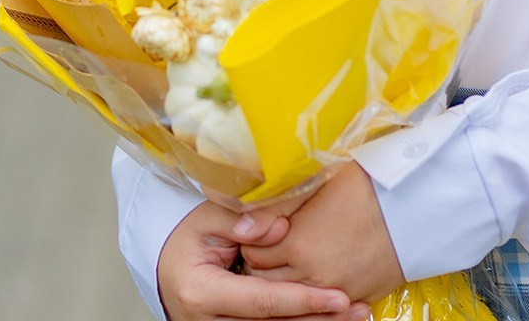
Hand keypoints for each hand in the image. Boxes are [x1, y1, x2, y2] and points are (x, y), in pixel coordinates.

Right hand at [158, 199, 356, 320]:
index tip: (339, 296)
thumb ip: (244, 219)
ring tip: (357, 314)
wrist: (169, 263)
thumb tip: (280, 228)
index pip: (261, 301)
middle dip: (318, 319)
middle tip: (359, 308)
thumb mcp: (209, 217)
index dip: (302, 300)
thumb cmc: (191, 235)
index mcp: (202, 293)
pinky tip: (328, 317)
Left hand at [236, 162, 404, 303]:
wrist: (416, 202)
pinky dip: (317, 294)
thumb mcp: (320, 183)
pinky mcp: (357, 299)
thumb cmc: (369, 183)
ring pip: (292, 299)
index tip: (265, 229)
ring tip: (297, 260)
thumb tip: (242, 225)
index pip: (254, 252)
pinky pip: (324, 307)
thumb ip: (277, 205)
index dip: (257, 239)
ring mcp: (336, 290)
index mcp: (298, 242)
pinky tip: (321, 273)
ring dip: (289, 282)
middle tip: (275, 246)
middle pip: (266, 281)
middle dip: (266, 264)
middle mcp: (312, 274)